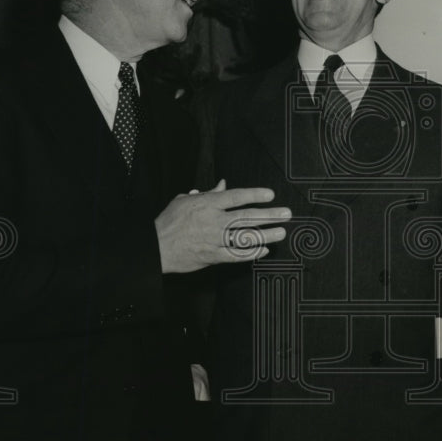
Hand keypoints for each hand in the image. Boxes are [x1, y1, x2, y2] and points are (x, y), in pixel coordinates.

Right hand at [155, 180, 290, 272]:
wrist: (155, 247)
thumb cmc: (168, 222)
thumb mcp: (184, 200)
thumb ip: (207, 193)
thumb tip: (223, 184)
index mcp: (206, 204)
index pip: (236, 196)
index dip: (255, 195)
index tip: (270, 194)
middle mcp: (213, 221)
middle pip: (246, 216)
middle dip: (269, 215)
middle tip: (286, 214)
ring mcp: (213, 239)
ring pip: (244, 237)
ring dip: (265, 234)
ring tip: (281, 232)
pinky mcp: (212, 256)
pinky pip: (235, 255)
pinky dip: (250, 253)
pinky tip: (263, 250)